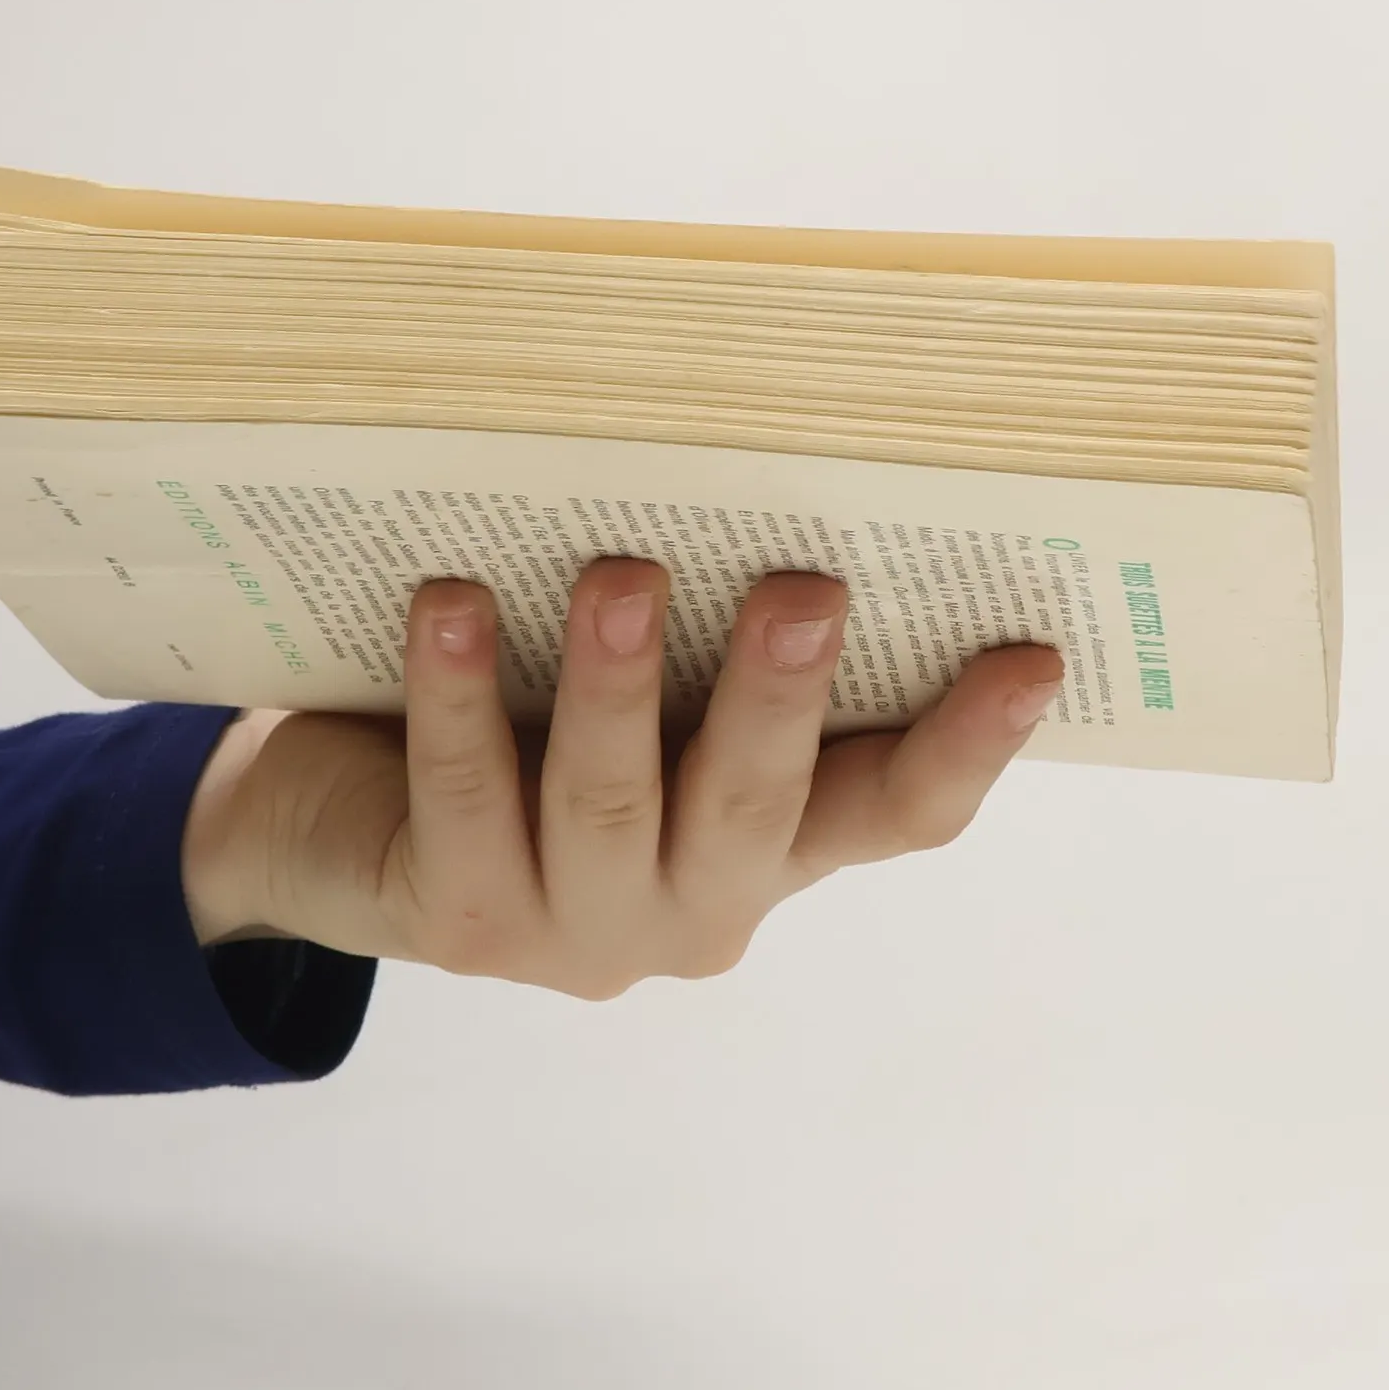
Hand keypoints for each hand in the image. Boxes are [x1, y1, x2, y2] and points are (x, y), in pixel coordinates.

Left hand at [182, 561, 1062, 997]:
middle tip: (804, 592)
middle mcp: (696, 905)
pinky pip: (466, 791)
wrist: (354, 825)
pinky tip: (450, 604)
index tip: (1034, 657)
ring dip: (616, 687)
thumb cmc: (532, 724)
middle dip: (779, 698)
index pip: (894, 812)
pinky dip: (458, 694)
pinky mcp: (461, 920)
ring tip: (620, 577)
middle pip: (757, 804)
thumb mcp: (653, 692)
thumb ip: (709, 641)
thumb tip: (769, 461)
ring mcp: (579, 928)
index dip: (967, 748)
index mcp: (770, 846)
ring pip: (609, 802)